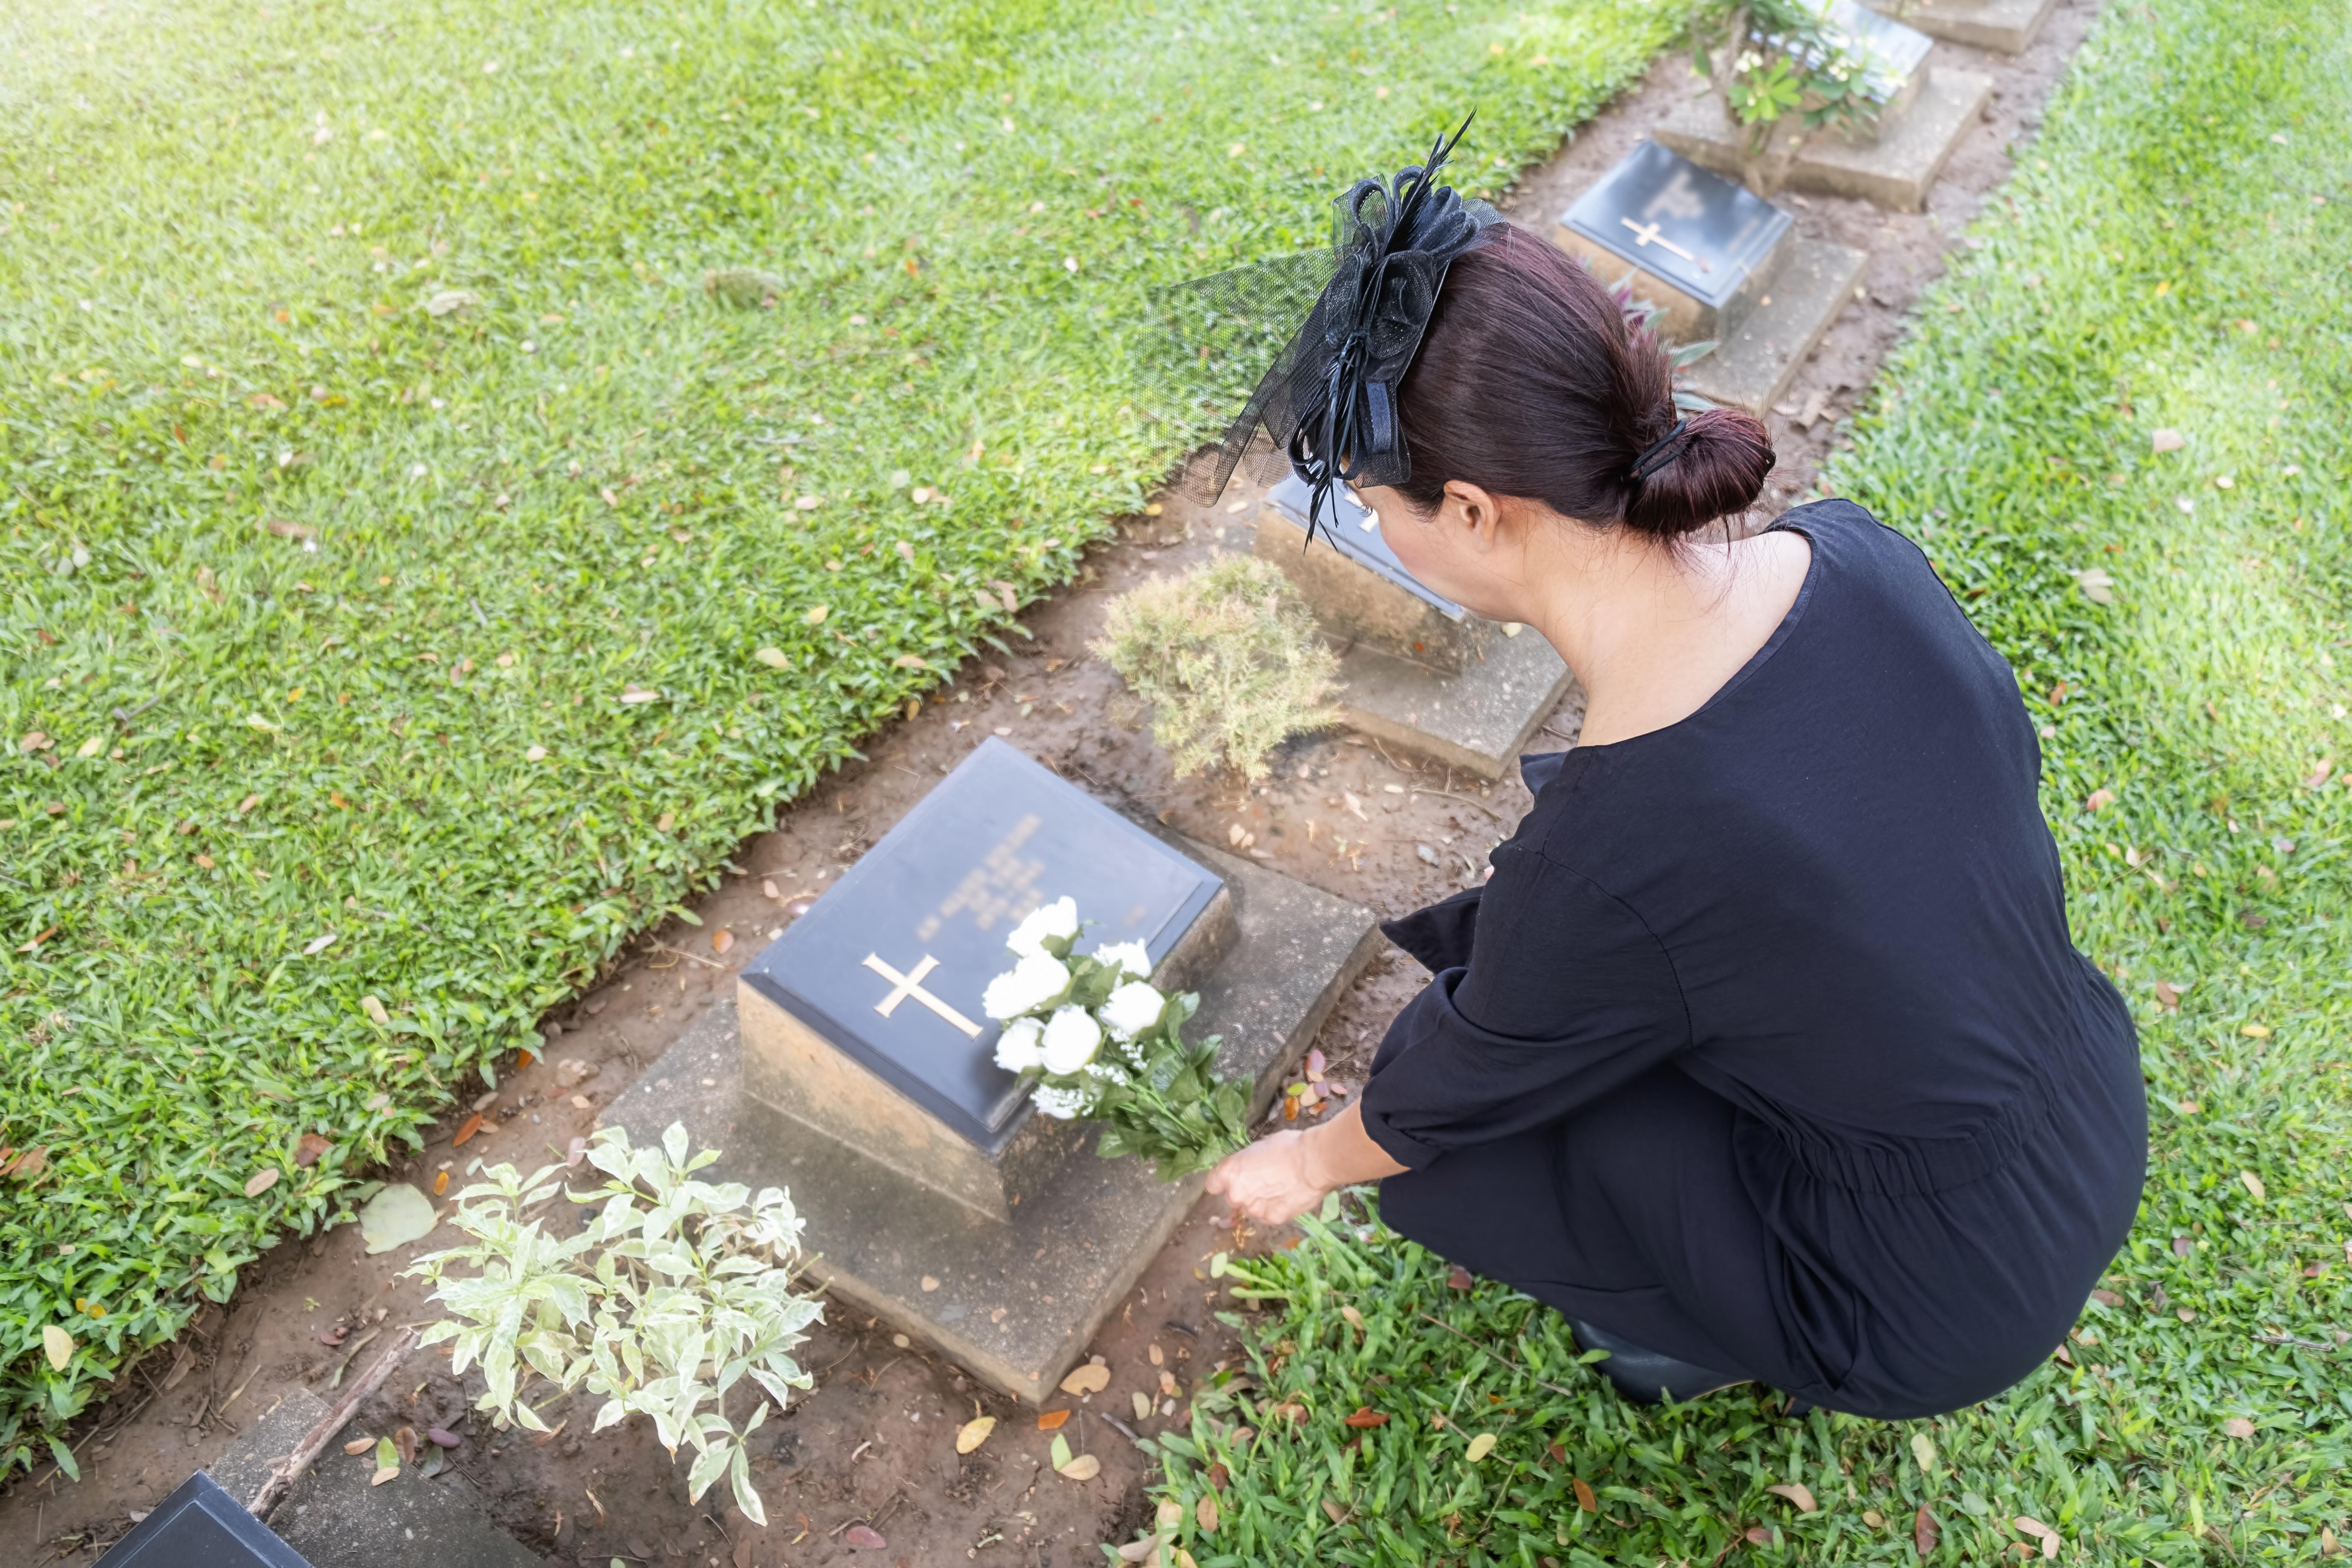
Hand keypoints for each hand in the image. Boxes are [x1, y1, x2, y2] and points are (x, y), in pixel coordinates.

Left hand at [1204, 1131, 1327, 1226]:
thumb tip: (1250, 1166)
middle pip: (1232, 1198)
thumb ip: (1247, 1162)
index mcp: (1229, 1172)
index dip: (1222, 1182)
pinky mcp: (1271, 1219)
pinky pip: (1266, 1215)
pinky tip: (1286, 1198)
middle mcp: (1236, 1194)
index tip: (1233, 1178)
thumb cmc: (1288, 1146)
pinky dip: (1273, 1209)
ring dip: (1258, 1202)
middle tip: (1262, 1182)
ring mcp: (1253, 1209)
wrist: (1314, 1162)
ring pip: (1249, 1209)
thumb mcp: (1260, 1147)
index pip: (1212, 1184)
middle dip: (1243, 1192)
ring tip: (1278, 1189)